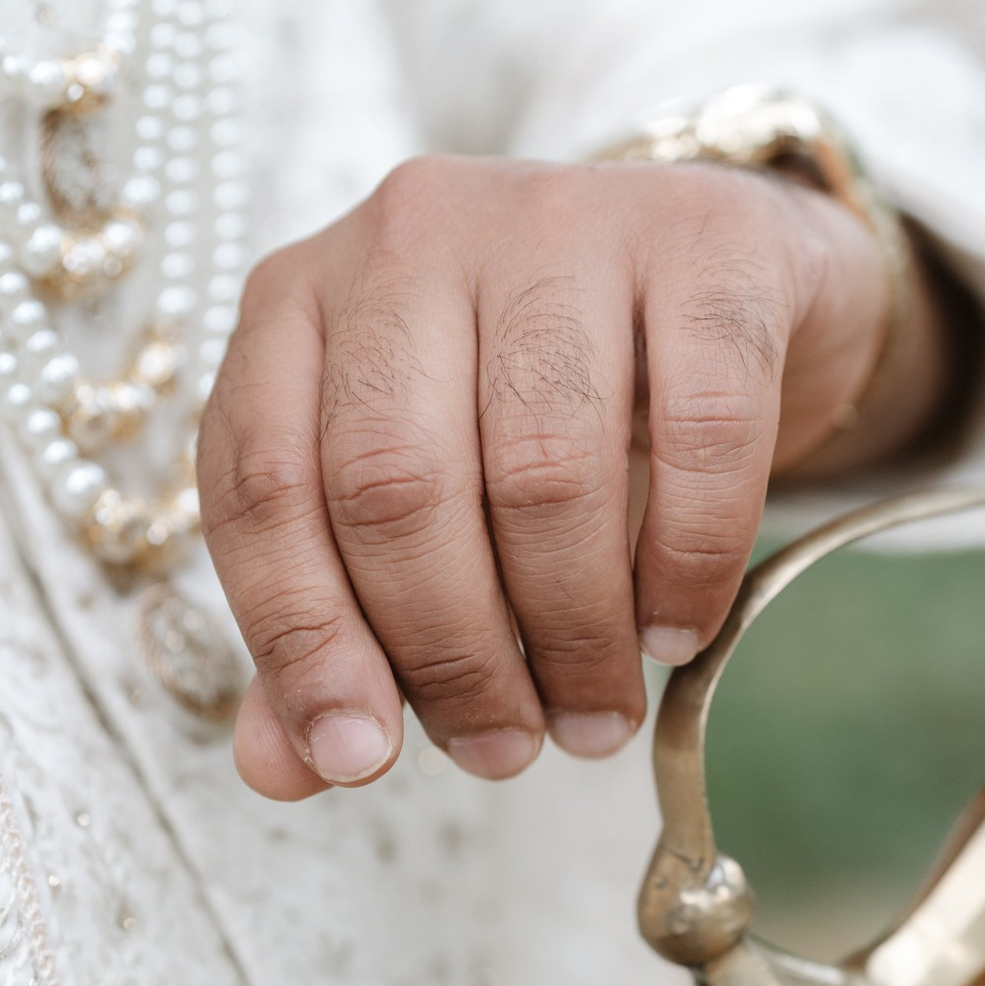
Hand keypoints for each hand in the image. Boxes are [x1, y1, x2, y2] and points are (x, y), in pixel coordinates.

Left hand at [198, 156, 950, 797]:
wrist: (723, 267)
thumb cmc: (539, 399)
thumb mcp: (421, 495)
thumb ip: (339, 618)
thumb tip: (287, 768)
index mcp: (301, 300)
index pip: (260, 482)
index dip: (303, 638)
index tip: (359, 759)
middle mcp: (413, 233)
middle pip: (395, 482)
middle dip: (450, 653)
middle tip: (504, 748)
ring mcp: (563, 217)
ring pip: (544, 468)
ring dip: (571, 632)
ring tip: (593, 713)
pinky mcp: (707, 239)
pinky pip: (701, 431)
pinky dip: (688, 561)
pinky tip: (676, 630)